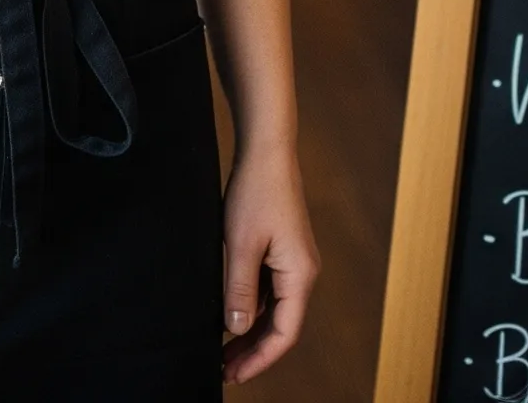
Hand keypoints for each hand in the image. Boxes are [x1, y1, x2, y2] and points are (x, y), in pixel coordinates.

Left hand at [221, 137, 318, 382]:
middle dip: (253, 351)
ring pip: (274, 310)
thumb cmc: (256, 192)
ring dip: (251, 331)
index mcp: (300, 277)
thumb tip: (237, 328)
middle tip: (224, 371)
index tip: (234, 375)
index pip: (284, 334)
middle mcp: (303, 274)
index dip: (259, 359)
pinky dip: (252, 307)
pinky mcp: (283, 251)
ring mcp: (294, 262)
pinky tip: (231, 314)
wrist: (267, 151)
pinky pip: (269, 290)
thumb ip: (239, 288)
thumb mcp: (240, 243)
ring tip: (223, 351)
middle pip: (280, 326)